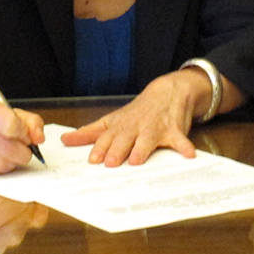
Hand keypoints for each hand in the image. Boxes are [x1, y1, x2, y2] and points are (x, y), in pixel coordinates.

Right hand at [0, 95, 44, 173]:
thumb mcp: (9, 112)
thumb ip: (30, 122)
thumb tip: (38, 138)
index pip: (10, 125)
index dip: (24, 134)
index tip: (27, 136)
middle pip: (8, 147)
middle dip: (23, 152)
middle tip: (25, 149)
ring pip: (0, 163)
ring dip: (13, 162)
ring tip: (13, 154)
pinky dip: (2, 168)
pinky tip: (0, 159)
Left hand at [60, 70, 207, 166]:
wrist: (168, 91)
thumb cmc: (137, 111)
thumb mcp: (112, 120)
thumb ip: (89, 132)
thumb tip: (65, 140)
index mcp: (120, 126)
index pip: (107, 137)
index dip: (99, 148)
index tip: (92, 160)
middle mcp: (136, 126)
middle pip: (125, 139)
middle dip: (117, 150)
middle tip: (110, 163)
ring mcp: (155, 127)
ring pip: (148, 139)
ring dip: (143, 148)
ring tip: (137, 159)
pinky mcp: (174, 130)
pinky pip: (180, 139)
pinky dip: (185, 146)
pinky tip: (188, 154)